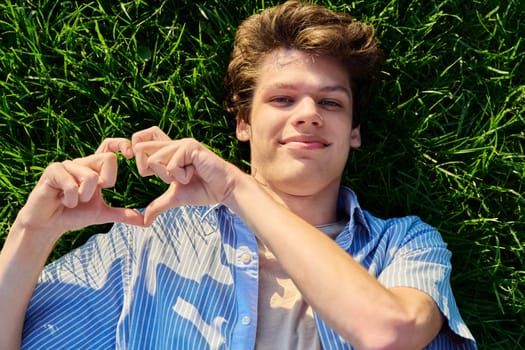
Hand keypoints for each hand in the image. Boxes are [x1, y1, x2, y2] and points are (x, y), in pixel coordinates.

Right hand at [14, 152, 144, 244]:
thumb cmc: (73, 215)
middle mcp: (82, 163)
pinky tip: (62, 201)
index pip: (109, 146)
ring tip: (74, 201)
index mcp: (94, 168)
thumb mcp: (103, 215)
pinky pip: (72, 184)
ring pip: (91, 175)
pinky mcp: (53, 171)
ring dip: (84, 196)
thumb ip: (124, 215)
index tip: (130, 155)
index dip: (122, 144)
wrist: (48, 225)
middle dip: (107, 181)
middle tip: (94, 194)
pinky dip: (71, 199)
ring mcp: (67, 165)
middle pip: (108, 158)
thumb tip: (146, 221)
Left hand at [129, 126, 244, 224]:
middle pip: (139, 147)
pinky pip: (171, 165)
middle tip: (168, 177)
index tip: (142, 169)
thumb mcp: (175, 198)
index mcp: (167, 152)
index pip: (140, 140)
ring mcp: (181, 144)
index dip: (134, 151)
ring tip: (187, 175)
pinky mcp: (189, 147)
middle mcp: (172, 144)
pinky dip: (182, 176)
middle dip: (146, 168)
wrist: (225, 190)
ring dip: (169, 176)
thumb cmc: (204, 191)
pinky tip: (195, 173)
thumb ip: (158, 205)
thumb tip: (144, 222)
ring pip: (154, 159)